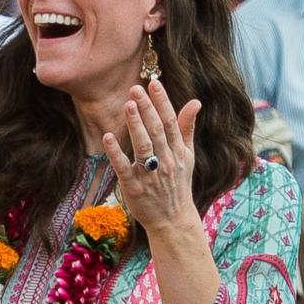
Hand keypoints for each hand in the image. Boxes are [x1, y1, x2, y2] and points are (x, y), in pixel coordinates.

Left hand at [102, 80, 201, 234]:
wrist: (173, 221)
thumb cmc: (178, 184)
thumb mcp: (187, 156)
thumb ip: (186, 128)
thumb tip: (195, 101)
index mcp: (178, 152)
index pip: (171, 122)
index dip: (163, 102)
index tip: (154, 83)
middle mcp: (166, 161)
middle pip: (157, 130)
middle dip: (147, 108)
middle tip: (135, 87)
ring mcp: (150, 175)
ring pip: (144, 146)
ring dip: (135, 125)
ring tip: (127, 105)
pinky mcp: (134, 187)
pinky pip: (124, 167)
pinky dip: (116, 153)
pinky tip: (108, 137)